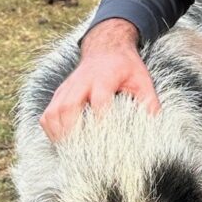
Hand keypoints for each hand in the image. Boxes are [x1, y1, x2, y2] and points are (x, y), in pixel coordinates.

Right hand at [39, 19, 160, 141]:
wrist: (106, 48)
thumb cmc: (126, 67)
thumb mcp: (143, 79)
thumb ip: (149, 102)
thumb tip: (154, 127)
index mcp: (104, 77)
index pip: (99, 101)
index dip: (101, 122)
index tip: (108, 143)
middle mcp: (81, 82)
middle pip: (68, 108)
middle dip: (74, 132)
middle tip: (85, 154)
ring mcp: (66, 88)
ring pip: (53, 113)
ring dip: (60, 135)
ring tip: (73, 153)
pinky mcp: (58, 94)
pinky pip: (47, 115)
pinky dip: (51, 131)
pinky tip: (63, 143)